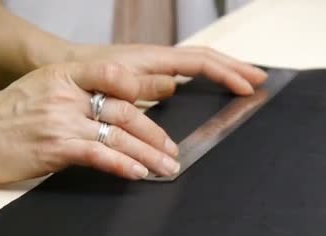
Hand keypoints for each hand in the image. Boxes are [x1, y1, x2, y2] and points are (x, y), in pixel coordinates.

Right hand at [0, 61, 179, 182]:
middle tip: (172, 150)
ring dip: (147, 154)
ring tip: (165, 166)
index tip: (165, 100)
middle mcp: (67, 95)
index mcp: (65, 75)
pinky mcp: (56, 148)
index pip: (113, 73)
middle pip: (124, 111)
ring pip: (118, 135)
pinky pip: (98, 155)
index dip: (143, 86)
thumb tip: (120, 107)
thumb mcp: (45, 88)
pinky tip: (138, 173)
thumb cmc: (9, 114)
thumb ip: (81, 92)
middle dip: (154, 133)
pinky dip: (122, 164)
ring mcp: (62, 121)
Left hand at [70, 44, 267, 99]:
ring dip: (226, 70)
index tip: (248, 86)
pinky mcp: (152, 75)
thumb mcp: (111, 83)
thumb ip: (141, 85)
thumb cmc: (85, 76)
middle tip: (261, 79)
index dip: (227, 73)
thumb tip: (173, 85)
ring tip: (247, 79)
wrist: (64, 68)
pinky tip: (216, 84)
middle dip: (235, 68)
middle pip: (207, 59)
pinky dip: (208, 76)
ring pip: (200, 64)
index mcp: (154, 60)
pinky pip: (188, 72)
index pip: (200, 63)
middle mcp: (159, 60)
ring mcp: (157, 66)